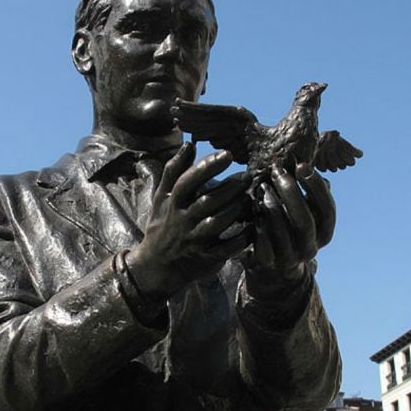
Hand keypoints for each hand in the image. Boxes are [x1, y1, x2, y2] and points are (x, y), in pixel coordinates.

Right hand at [126, 143, 250, 297]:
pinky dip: (241, 238)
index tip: (228, 155)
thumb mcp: (161, 197)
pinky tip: (253, 226)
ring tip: (251, 198)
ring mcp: (194, 239)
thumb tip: (189, 144)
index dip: (206, 167)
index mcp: (172, 203)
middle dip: (229, 188)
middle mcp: (183, 220)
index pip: (187, 182)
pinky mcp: (206, 256)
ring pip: (216, 223)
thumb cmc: (163, 224)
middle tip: (248, 177)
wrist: (157, 266)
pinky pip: (226, 248)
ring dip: (236, 209)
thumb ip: (174, 171)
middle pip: (206, 201)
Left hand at [242, 162, 334, 284]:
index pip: (327, 209)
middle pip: (304, 220)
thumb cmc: (289, 229)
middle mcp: (310, 248)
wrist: (274, 269)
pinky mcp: (268, 265)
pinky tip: (253, 212)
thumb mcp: (304, 213)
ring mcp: (289, 258)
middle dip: (291, 193)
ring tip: (262, 186)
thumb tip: (308, 162)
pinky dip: (259, 229)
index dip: (316, 187)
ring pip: (282, 232)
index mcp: (324, 233)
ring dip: (271, 206)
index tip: (302, 165)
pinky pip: (263, 248)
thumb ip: (307, 194)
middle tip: (277, 171)